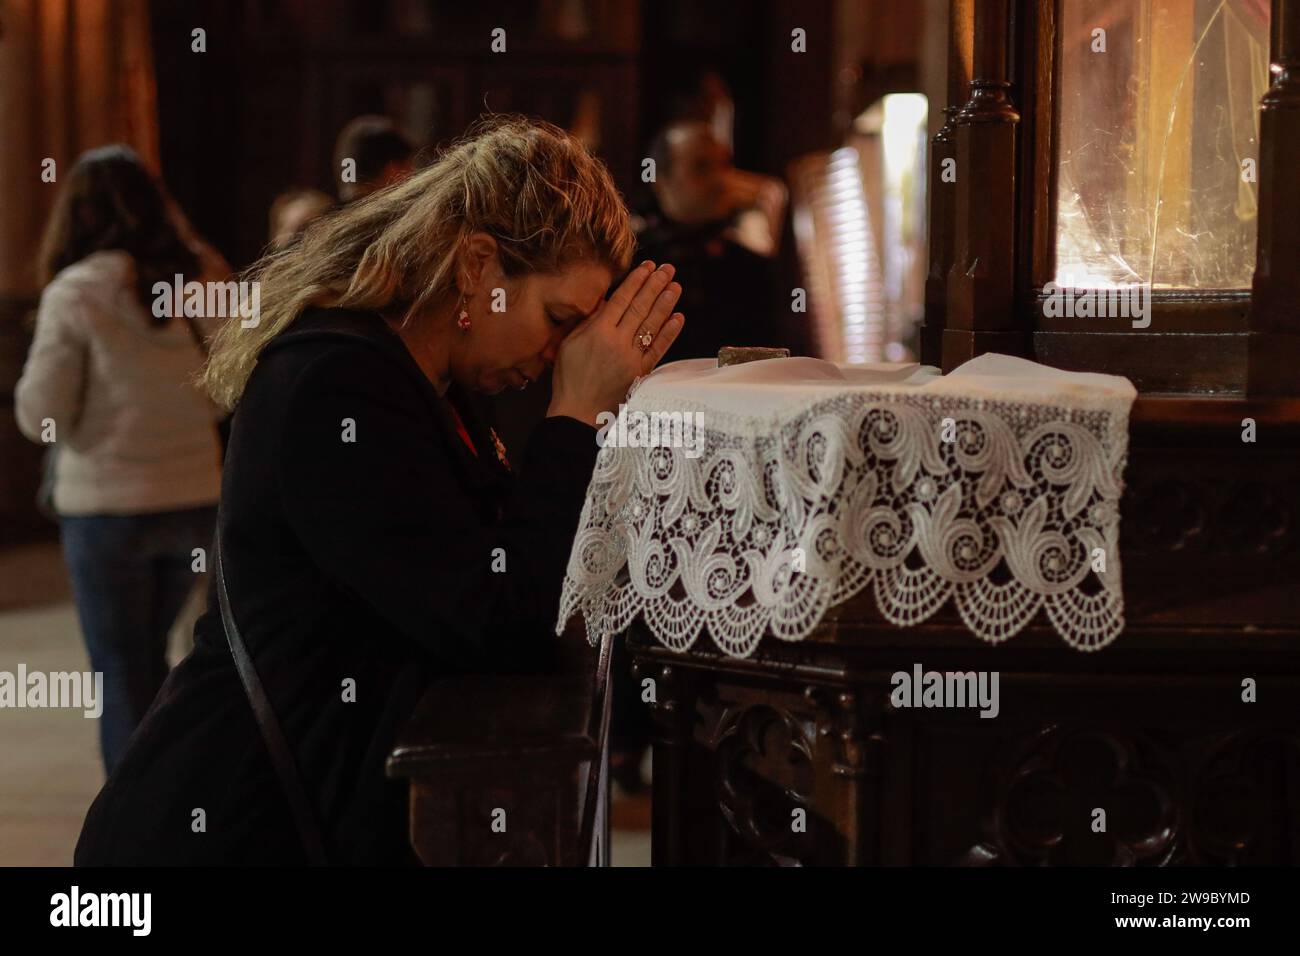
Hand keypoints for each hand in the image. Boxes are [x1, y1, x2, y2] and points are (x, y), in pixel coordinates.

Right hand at [548, 261, 683, 426]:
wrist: (578, 412)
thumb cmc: (568, 378)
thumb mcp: (568, 344)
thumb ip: (587, 322)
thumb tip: (605, 301)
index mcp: (597, 332)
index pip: (621, 300)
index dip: (636, 282)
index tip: (647, 267)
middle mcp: (617, 342)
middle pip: (640, 308)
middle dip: (655, 286)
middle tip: (667, 269)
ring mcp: (631, 358)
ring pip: (652, 325)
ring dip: (666, 304)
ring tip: (675, 286)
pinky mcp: (640, 373)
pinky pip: (658, 349)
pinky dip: (669, 333)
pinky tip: (678, 318)